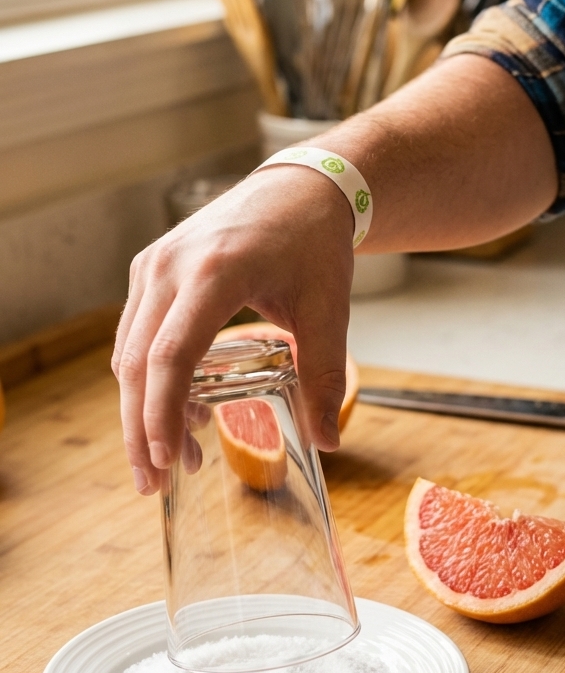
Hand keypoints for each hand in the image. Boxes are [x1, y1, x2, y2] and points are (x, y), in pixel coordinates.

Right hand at [112, 165, 354, 494]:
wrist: (299, 186)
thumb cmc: (314, 242)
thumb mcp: (328, 308)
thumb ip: (325, 374)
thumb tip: (328, 442)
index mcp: (215, 272)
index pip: (171, 355)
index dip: (160, 413)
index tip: (162, 461)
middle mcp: (171, 266)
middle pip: (137, 362)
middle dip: (140, 430)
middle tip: (152, 485)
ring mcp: (154, 265)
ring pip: (129, 352)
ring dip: (142, 409)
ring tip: (173, 459)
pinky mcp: (151, 269)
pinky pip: (137, 333)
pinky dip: (149, 378)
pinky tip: (178, 413)